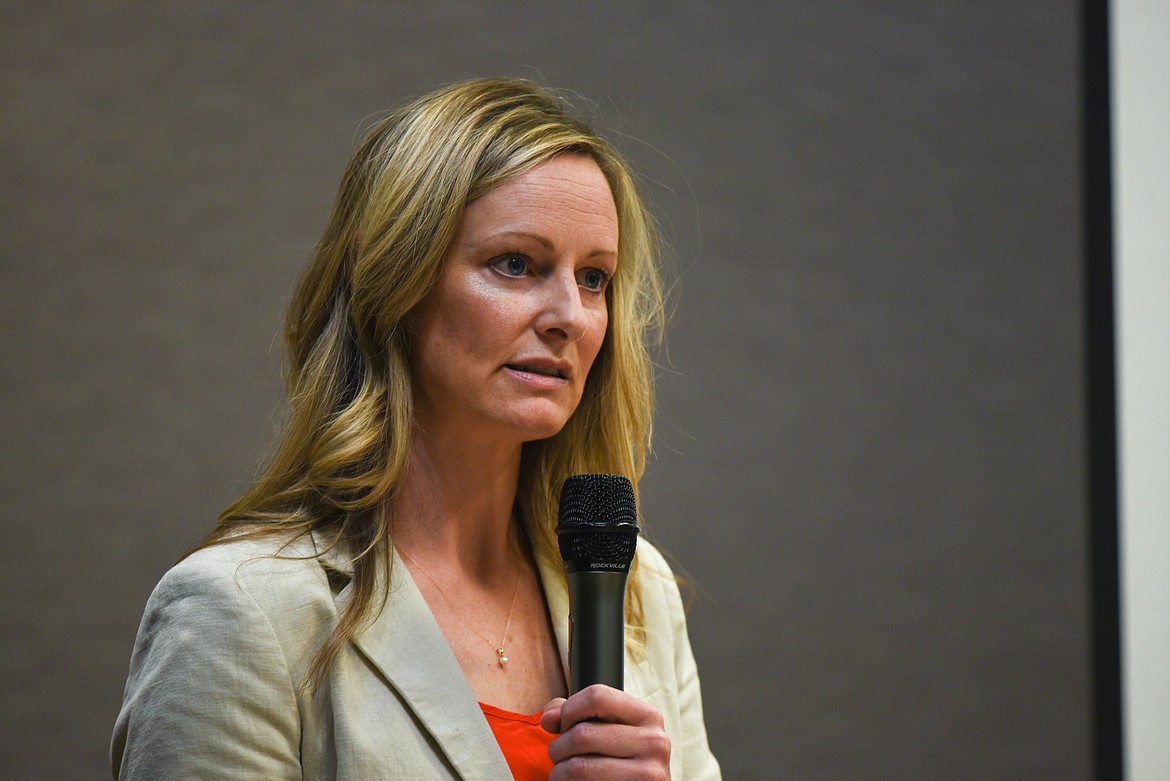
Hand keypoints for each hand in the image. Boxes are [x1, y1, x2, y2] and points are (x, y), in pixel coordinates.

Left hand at [540, 684, 670, 779]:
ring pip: (579, 766)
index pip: (597, 695)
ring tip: (563, 773)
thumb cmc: (621, 760)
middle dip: (558, 747)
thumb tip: (548, 718)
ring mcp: (648, 773)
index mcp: (648, 716)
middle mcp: (654, 742)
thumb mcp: (607, 729)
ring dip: (559, 771)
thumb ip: (573, 714)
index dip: (570, 710)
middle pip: (582, 734)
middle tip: (559, 756)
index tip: (565, 726)